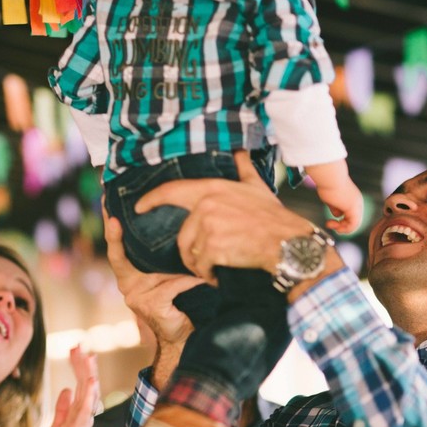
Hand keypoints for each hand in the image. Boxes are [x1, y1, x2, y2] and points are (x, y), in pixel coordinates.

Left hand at [34, 346, 99, 426]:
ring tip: (90, 362)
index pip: (81, 387)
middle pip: (86, 389)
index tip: (78, 350)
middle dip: (85, 368)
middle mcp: (82, 420)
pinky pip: (83, 417)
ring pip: (87, 399)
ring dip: (89, 380)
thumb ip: (61, 410)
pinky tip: (89, 388)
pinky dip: (88, 401)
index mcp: (77, 416)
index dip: (81, 368)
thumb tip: (66, 390)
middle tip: (82, 348)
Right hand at [102, 214, 200, 349]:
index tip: (108, 210)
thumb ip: (160, 259)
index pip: (116, 250)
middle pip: (121, 255)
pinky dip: (188, 279)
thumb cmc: (176, 302)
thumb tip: (173, 226)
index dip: (111, 231)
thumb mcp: (165, 276)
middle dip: (117, 234)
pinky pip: (172, 285)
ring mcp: (137, 297)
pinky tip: (200, 275)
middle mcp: (127, 285)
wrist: (182, 336)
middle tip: (117, 216)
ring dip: (172, 256)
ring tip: (183, 237)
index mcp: (127, 276)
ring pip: (154, 268)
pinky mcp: (152, 306)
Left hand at [135, 152, 311, 280]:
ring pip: (190, 252)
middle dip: (191, 251)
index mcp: (213, 189)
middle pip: (182, 234)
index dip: (151, 198)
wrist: (287, 243)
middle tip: (206, 260)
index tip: (138, 206)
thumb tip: (239, 150)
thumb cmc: (274, 218)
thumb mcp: (257, 187)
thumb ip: (243, 169)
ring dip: (200, 265)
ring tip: (217, 267)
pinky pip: (200, 266)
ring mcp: (208, 226)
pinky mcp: (212, 247)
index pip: (172, 191)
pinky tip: (221, 275)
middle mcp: (207, 205)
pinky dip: (209, 275)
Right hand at [319, 179, 363, 233]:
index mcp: (353, 198)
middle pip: (354, 221)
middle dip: (341, 226)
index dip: (342, 221)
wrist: (330, 176)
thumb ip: (335, 206)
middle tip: (329, 224)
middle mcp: (357, 202)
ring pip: (354, 224)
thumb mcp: (332, 198)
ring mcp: (356, 205)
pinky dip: (344, 229)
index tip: (330, 220)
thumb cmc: (328, 183)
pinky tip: (335, 227)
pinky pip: (353, 225)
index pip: (351, 215)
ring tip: (330, 224)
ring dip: (342, 228)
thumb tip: (337, 215)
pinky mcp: (353, 208)